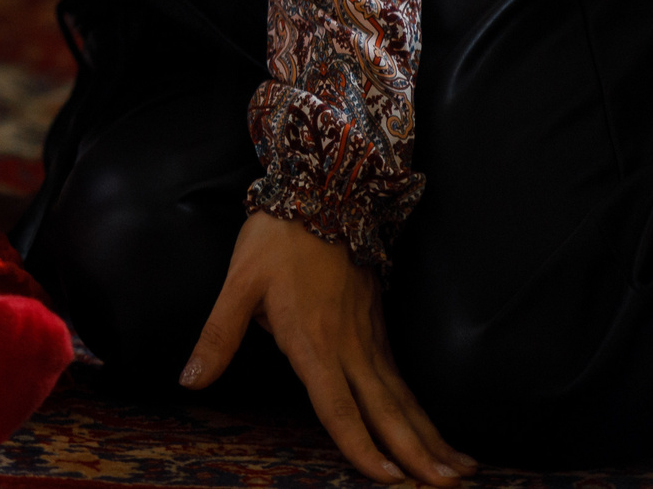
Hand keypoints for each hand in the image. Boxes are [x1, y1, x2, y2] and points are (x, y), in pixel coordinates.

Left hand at [183, 212, 475, 484]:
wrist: (322, 194)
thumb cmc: (275, 240)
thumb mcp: (237, 284)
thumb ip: (218, 337)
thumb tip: (190, 381)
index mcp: (313, 342)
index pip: (338, 407)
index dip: (361, 446)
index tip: (388, 481)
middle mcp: (349, 346)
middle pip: (387, 409)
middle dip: (418, 453)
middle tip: (449, 487)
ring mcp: (369, 337)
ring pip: (403, 396)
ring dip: (431, 436)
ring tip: (461, 471)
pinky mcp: (378, 327)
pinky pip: (402, 378)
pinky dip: (422, 409)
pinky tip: (435, 432)